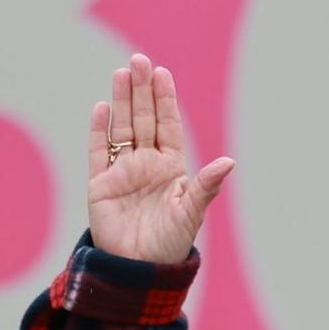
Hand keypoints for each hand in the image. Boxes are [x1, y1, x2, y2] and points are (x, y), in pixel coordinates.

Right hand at [87, 53, 234, 263]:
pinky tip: (102, 108)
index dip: (164, 99)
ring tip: (121, 73)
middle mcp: (146, 163)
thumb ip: (206, 186)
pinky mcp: (100, 184)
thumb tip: (229, 161)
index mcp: (171, 166)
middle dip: (141, 90)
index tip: (162, 73)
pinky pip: (98, 152)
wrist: (139, 269)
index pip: (168, 124)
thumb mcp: (192, 212)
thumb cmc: (170, 243)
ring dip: (121, 101)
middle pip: (143, 118)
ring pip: (121, 128)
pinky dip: (99, 130)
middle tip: (139, 60)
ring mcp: (122, 172)